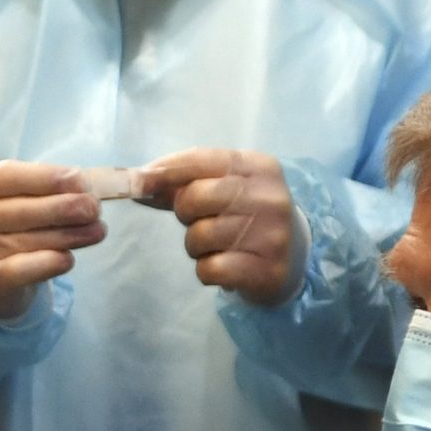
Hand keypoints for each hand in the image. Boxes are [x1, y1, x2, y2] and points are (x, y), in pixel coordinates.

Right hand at [0, 161, 106, 318]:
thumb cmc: (1, 231)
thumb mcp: (7, 202)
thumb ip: (36, 191)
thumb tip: (82, 184)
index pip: (10, 175)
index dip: (48, 178)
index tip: (81, 181)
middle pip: (21, 209)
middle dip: (64, 207)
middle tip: (95, 208)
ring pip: (28, 239)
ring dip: (69, 235)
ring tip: (97, 231)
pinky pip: (24, 269)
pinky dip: (51, 262)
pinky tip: (69, 259)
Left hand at [137, 148, 298, 305]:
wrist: (293, 259)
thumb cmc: (247, 216)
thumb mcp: (225, 190)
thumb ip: (185, 183)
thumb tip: (137, 181)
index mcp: (259, 167)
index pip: (201, 159)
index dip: (166, 170)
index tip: (140, 181)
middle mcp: (270, 197)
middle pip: (196, 197)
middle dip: (184, 212)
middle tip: (199, 221)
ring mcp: (272, 235)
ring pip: (199, 236)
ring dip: (196, 246)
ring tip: (217, 246)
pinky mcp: (267, 271)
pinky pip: (210, 269)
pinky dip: (207, 271)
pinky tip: (225, 266)